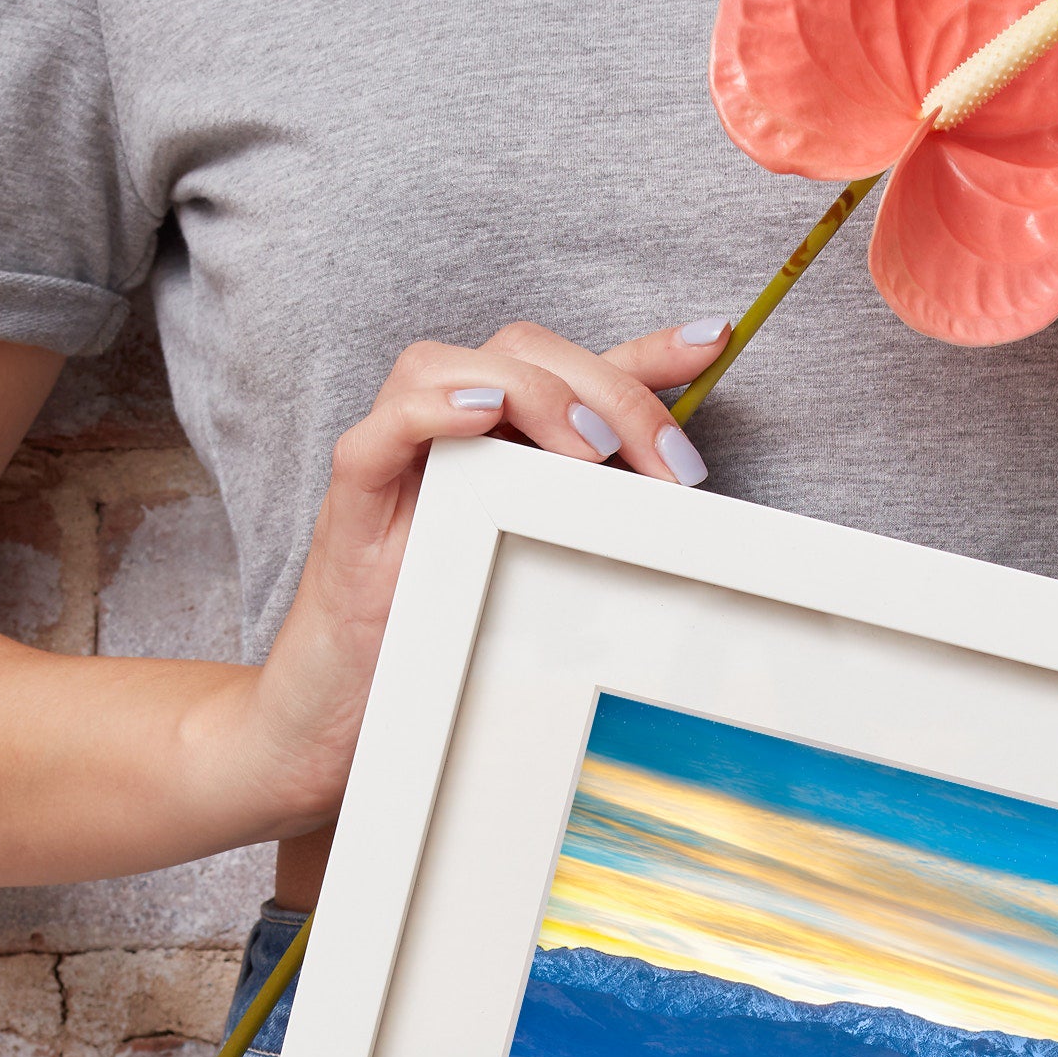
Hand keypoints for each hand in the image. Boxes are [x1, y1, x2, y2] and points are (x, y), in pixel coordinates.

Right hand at [182, 314, 730, 848]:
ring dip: (533, 392)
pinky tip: (482, 415)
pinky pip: (382, 429)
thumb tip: (686, 526)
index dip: (645, 350)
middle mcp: (447, 434)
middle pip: (524, 352)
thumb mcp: (543, 584)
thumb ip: (596, 536)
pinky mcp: (352, 502)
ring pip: (448, 362)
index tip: (714, 341)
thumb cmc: (444, 645)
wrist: (342, 716)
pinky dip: (432, 408)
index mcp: (502, 444)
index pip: (575, 370)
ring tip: (591, 448)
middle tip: (669, 464)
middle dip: (612, 393)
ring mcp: (395, 460)